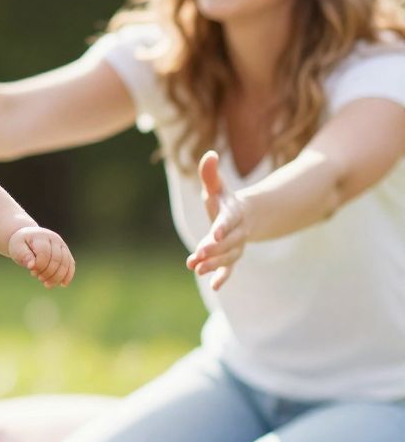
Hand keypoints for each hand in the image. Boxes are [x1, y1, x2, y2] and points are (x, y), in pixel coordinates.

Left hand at [8, 226, 74, 287]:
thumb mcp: (16, 248)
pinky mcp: (66, 253)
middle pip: (57, 259)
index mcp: (41, 237)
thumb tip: (31, 266)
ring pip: (65, 263)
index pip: (44, 253)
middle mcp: (54, 239)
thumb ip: (23, 255)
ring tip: (46, 284)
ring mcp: (62, 245)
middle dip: (48, 272)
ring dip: (57, 277)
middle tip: (39, 278)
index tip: (31, 270)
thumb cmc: (20, 244)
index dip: (39, 265)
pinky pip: (71, 264)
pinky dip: (68, 275)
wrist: (27, 237)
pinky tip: (62, 284)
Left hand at [187, 150, 247, 289]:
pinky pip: (230, 268)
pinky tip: (215, 287)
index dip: (222, 227)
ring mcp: (236, 245)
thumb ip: (210, 174)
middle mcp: (237, 231)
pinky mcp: (232, 256)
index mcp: (233, 213)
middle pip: (228, 242)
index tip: (214, 234)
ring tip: (196, 269)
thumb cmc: (224, 200)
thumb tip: (209, 154)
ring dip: (214, 263)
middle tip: (198, 256)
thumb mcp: (217, 187)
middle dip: (213, 249)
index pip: (227, 221)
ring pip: (228, 256)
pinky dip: (224, 276)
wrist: (244, 216)